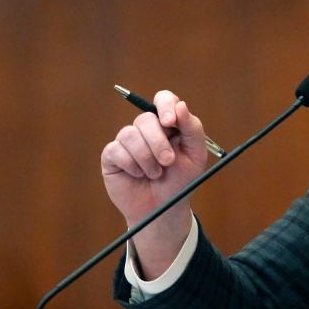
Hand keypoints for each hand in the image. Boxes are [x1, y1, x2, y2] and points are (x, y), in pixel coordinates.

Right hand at [101, 91, 208, 275]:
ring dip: (146, 158)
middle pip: (146, 118)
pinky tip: (138, 175)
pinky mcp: (112, 155)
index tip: (170, 122)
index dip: (165, 105)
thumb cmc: (181, 181)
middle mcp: (147, 129)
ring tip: (155, 174)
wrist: (164, 209)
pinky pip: (117, 150)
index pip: (163, 99)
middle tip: (168, 161)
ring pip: (130, 134)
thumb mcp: (196, 156)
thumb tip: (181, 106)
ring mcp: (128, 140)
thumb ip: (192, 129)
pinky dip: (132, 165)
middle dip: (158, 142)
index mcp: (168, 124)